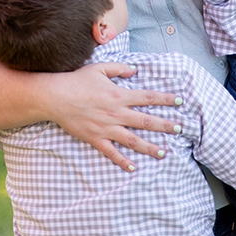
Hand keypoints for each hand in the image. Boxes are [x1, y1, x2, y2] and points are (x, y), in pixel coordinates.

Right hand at [43, 61, 182, 172]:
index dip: (165, 99)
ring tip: (163, 153)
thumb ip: (119, 68)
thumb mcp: (100, 68)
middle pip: (146, 121)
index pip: (148, 98)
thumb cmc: (77, 80)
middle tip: (179, 129)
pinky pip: (112, 153)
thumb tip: (135, 70)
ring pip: (133, 140)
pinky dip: (123, 161)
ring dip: (149, 147)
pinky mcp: (96, 139)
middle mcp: (116, 113)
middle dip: (164, 126)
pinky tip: (133, 167)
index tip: (180, 101)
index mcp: (119, 95)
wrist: (56, 97)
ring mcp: (107, 128)